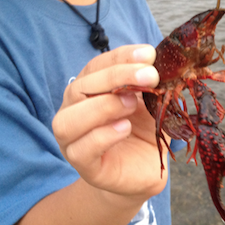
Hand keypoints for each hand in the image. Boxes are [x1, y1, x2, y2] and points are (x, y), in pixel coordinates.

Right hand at [52, 44, 167, 201]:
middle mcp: (74, 112)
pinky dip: (102, 136)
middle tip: (150, 76)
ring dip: (102, 106)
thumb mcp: (150, 101)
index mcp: (90, 90)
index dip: (120, 58)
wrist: (145, 170)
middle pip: (80, 88)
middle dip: (116, 77)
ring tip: (132, 103)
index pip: (96, 67)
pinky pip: (81, 150)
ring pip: (68, 120)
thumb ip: (148, 84)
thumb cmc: (145, 131)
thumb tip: (156, 62)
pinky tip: (125, 128)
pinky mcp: (84, 167)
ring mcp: (73, 141)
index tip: (148, 54)